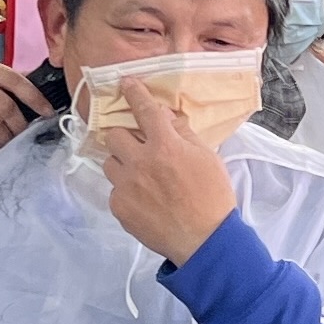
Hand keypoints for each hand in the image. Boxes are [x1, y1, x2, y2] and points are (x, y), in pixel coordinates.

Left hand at [98, 108, 235, 265]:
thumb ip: (184, 133)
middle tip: (139, 147)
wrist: (204, 241)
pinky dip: (127, 191)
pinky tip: (145, 201)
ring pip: (110, 162)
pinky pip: (115, 190)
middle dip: (125, 137)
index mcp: (165, 146)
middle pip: (114, 135)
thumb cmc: (212, 197)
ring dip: (123, 164)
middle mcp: (140, 162)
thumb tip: (166, 117)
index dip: (134, 93)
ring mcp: (126, 186)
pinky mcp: (119, 207)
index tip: (125, 83)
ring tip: (142, 177)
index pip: (144, 110)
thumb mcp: (207, 157)